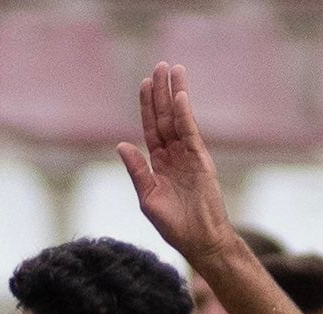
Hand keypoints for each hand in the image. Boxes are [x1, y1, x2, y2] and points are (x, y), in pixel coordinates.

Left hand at [117, 62, 237, 267]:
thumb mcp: (148, 199)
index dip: (147, 107)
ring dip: (175, 94)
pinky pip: (190, 133)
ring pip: (178, 119)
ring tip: (172, 70)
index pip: (151, 129)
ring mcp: (188, 156)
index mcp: (158, 165)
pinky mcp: (201, 160)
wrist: (200, 240)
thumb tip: (121, 144)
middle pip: (164, 117)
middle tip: (159, 66)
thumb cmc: (174, 226)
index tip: (144, 83)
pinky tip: (180, 97)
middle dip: (161, 92)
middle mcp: (173, 156)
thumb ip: (137, 171)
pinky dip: (185, 115)